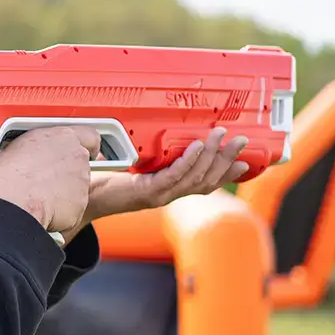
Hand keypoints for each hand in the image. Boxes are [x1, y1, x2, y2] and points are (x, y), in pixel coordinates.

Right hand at [0, 126, 101, 233]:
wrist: (12, 201)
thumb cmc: (10, 173)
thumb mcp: (22, 144)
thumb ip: (43, 145)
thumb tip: (40, 151)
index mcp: (64, 137)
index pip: (89, 136)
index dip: (88, 144)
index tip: (87, 149)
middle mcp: (77, 158)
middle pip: (80, 164)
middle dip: (68, 171)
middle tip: (46, 178)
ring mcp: (81, 182)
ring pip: (77, 187)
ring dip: (63, 191)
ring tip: (39, 194)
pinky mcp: (80, 205)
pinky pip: (72, 208)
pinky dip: (61, 211)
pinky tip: (43, 207)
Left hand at [84, 126, 249, 222]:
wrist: (86, 197)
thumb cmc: (109, 181)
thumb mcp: (138, 168)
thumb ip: (156, 160)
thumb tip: (171, 138)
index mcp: (170, 191)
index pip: (206, 184)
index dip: (227, 174)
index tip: (247, 161)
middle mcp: (168, 196)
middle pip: (206, 180)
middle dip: (226, 160)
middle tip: (242, 141)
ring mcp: (159, 196)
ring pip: (194, 178)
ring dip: (211, 156)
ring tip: (221, 137)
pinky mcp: (146, 192)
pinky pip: (173, 176)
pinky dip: (187, 161)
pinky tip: (196, 147)